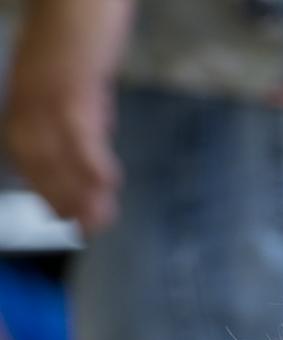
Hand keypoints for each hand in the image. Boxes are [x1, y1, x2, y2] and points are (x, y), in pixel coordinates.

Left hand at [1, 0, 135, 232]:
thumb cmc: (82, 16)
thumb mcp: (76, 67)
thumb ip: (83, 102)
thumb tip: (99, 133)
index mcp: (25, 89)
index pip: (24, 150)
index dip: (43, 187)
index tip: (63, 215)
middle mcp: (28, 93)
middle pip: (37, 158)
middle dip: (62, 198)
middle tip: (87, 229)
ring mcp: (47, 89)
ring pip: (56, 153)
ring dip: (79, 192)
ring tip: (102, 221)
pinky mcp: (71, 83)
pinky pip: (79, 133)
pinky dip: (92, 162)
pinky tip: (111, 183)